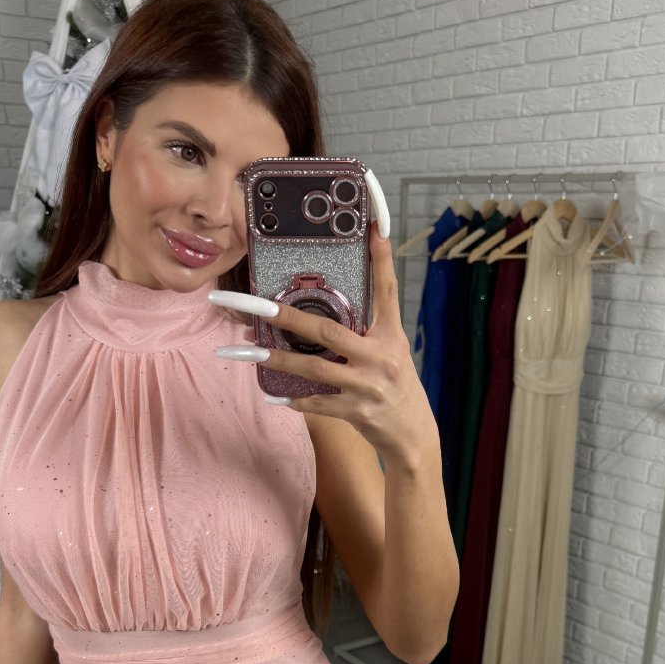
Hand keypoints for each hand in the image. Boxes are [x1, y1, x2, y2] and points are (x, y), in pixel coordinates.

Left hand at [208, 219, 436, 464]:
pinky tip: (275, 396)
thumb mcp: (391, 352)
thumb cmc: (395, 386)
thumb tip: (321, 310)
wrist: (413, 434)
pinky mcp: (357, 412)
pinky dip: (296, 400)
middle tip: (260, 308)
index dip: (381, 260)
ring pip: (316, 370)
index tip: (374, 229)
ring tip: (251, 351)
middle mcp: (381, 357)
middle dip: (291, 319)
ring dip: (281, 360)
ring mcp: (368, 386)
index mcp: (390, 336)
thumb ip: (365, 330)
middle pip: (330, 332)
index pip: (387, 291)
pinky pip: (318, 404)